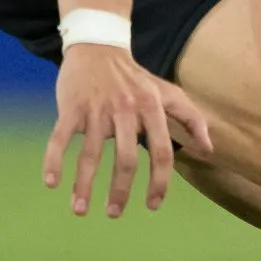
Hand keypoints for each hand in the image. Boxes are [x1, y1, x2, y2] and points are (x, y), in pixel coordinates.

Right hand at [44, 43, 216, 217]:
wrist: (98, 47)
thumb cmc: (136, 78)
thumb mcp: (169, 93)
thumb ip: (192, 119)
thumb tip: (208, 150)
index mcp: (152, 109)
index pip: (162, 152)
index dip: (159, 182)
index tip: (153, 205)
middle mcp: (125, 111)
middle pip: (125, 159)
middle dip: (120, 191)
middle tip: (114, 214)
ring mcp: (96, 109)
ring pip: (90, 154)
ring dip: (84, 185)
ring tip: (80, 210)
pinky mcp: (71, 107)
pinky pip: (60, 138)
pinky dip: (53, 160)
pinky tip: (52, 183)